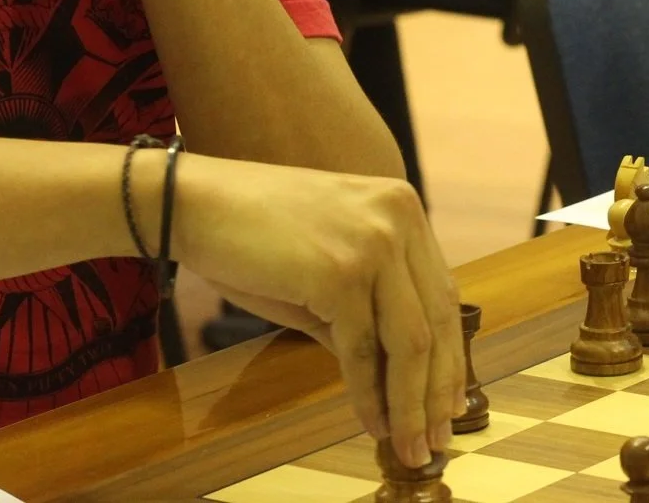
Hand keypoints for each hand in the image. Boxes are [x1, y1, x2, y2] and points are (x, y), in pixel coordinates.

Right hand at [175, 155, 465, 468]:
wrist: (197, 203)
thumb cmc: (254, 234)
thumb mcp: (328, 263)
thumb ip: (369, 309)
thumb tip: (400, 379)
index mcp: (400, 205)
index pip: (440, 293)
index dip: (451, 355)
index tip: (451, 403)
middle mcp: (396, 216)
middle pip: (436, 321)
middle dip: (437, 391)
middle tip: (436, 440)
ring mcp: (371, 242)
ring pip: (410, 343)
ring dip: (410, 405)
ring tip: (409, 447)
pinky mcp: (340, 273)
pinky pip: (362, 351)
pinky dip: (368, 396)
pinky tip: (370, 423)